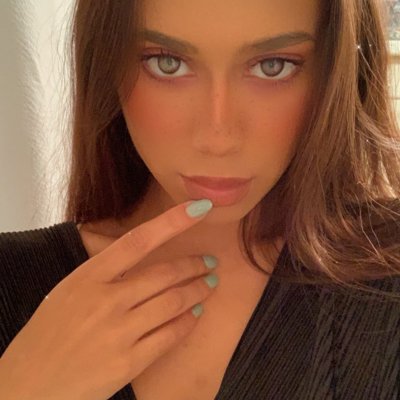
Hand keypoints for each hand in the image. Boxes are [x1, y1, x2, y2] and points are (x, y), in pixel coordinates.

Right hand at [0, 200, 217, 399]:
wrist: (27, 387)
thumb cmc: (47, 334)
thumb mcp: (69, 291)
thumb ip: (105, 274)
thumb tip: (144, 257)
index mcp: (88, 277)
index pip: (138, 240)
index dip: (172, 222)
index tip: (199, 208)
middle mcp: (106, 300)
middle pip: (165, 274)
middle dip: (195, 265)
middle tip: (210, 262)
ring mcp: (119, 332)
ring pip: (175, 302)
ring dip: (199, 290)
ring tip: (209, 284)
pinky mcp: (129, 362)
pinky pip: (171, 335)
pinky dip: (189, 320)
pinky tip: (196, 313)